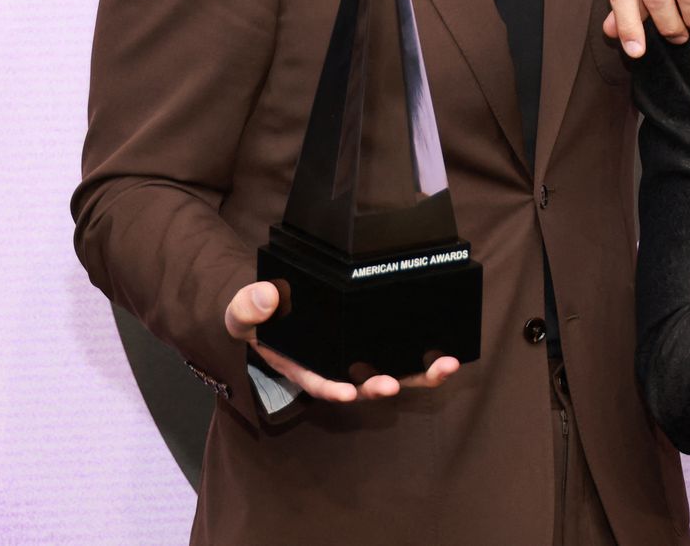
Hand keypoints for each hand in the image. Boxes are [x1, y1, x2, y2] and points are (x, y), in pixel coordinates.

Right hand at [223, 280, 459, 402]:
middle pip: (362, 384)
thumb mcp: (241, 312)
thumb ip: (247, 308)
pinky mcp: (375, 344)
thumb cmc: (257, 317)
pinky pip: (401, 355)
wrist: (272, 308)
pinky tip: (448, 353)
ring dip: (418, 375)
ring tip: (444, 367)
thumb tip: (265, 296)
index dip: (330, 388)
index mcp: (301, 364)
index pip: (317, 381)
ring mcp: (356, 359)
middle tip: (393, 385)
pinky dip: (423, 356)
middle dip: (380, 387)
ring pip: (390, 374)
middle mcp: (333, 367)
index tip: (344, 392)